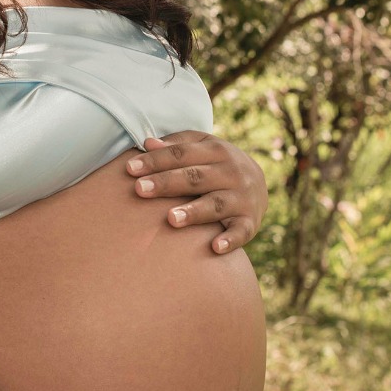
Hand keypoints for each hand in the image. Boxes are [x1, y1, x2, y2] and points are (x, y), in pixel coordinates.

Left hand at [126, 131, 267, 254]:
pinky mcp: (249, 221)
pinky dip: (230, 240)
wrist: (260, 183)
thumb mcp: (201, 147)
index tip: (130, 169)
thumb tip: (146, 143)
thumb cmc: (216, 164)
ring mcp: (242, 197)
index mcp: (216, 150)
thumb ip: (175, 145)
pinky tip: (214, 247)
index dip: (156, 160)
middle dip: (167, 183)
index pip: (181, 154)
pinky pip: (241, 232)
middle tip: (140, 190)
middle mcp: (231, 172)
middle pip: (195, 177)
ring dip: (194, 212)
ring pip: (215, 204)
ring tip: (171, 219)